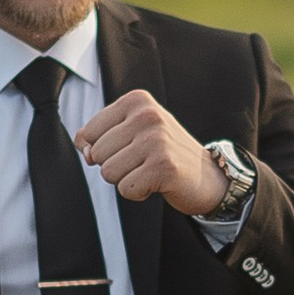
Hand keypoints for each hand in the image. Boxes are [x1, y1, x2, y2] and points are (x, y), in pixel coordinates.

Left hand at [70, 87, 227, 214]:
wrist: (207, 176)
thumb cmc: (163, 154)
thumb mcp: (131, 133)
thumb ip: (99, 137)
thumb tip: (86, 152)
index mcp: (137, 100)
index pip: (89, 132)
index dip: (103, 149)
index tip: (130, 148)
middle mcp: (147, 115)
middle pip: (97, 153)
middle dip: (115, 166)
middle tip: (143, 162)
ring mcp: (157, 140)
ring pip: (108, 172)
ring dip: (126, 180)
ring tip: (149, 172)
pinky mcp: (163, 166)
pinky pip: (126, 189)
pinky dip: (138, 193)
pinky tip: (157, 183)